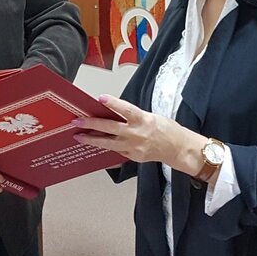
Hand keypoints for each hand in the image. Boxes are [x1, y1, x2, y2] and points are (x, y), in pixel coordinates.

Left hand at [73, 95, 205, 172]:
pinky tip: (94, 144)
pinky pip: (115, 151)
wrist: (178, 149)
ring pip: (108, 143)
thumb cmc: (166, 129)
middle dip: (92, 124)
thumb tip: (113, 112)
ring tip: (79, 136)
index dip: (113, 103)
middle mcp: (137, 134)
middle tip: (77, 121)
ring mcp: (134, 147)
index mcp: (144, 120)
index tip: (100, 98)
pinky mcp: (133, 157)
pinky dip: (104, 147)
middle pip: (111, 128)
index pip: (126, 110)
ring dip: (92, 139)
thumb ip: (132, 116)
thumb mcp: (151, 116)